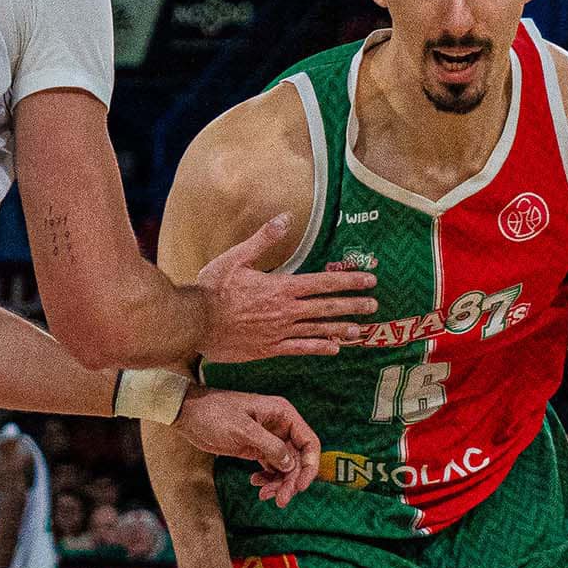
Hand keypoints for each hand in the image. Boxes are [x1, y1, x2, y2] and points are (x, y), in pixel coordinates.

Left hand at [175, 387, 321, 507]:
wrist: (188, 415)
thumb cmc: (214, 413)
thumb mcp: (243, 430)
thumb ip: (270, 447)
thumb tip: (291, 465)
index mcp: (282, 414)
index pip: (309, 442)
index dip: (310, 466)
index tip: (300, 486)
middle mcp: (280, 426)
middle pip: (298, 459)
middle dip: (291, 481)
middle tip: (280, 500)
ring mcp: (269, 439)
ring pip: (285, 467)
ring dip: (279, 484)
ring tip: (265, 495)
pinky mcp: (256, 449)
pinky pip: (271, 468)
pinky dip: (268, 480)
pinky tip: (256, 484)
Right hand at [197, 214, 376, 362]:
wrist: (194, 323)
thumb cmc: (212, 288)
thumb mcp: (236, 257)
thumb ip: (264, 239)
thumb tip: (285, 217)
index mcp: (281, 287)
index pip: (323, 282)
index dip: (348, 280)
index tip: (368, 280)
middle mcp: (285, 311)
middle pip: (327, 308)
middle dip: (353, 305)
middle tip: (373, 305)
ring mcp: (279, 332)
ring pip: (318, 331)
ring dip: (341, 329)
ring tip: (361, 330)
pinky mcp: (269, 349)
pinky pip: (300, 349)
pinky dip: (318, 349)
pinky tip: (333, 350)